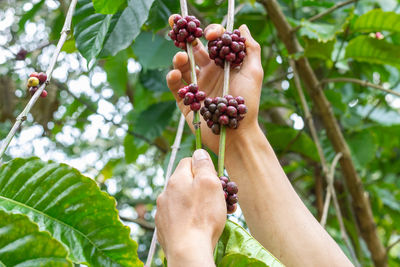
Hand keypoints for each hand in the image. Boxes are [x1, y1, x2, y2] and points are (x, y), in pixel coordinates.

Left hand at [155, 149, 225, 265]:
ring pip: (184, 201)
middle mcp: (166, 193)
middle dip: (204, 188)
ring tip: (215, 215)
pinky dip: (190, 218)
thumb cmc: (202, 216)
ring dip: (199, 204)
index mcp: (176, 179)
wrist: (188, 251)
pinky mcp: (164, 228)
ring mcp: (163, 212)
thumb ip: (203, 165)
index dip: (204, 167)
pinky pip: (180, 217)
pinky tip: (200, 226)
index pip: (189, 161)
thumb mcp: (209, 183)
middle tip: (220, 199)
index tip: (215, 179)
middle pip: (187, 182)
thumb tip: (198, 152)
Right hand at [166, 19, 262, 152]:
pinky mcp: (186, 101)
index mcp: (224, 64)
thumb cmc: (248, 104)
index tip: (210, 33)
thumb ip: (251, 49)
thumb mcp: (254, 74)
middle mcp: (209, 72)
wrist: (237, 134)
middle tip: (176, 25)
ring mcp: (197, 86)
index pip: (213, 42)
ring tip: (180, 58)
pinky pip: (176, 86)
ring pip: (182, 66)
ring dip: (178, 58)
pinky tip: (176, 74)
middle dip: (184, 36)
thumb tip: (241, 27)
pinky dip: (173, 78)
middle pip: (193, 50)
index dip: (211, 32)